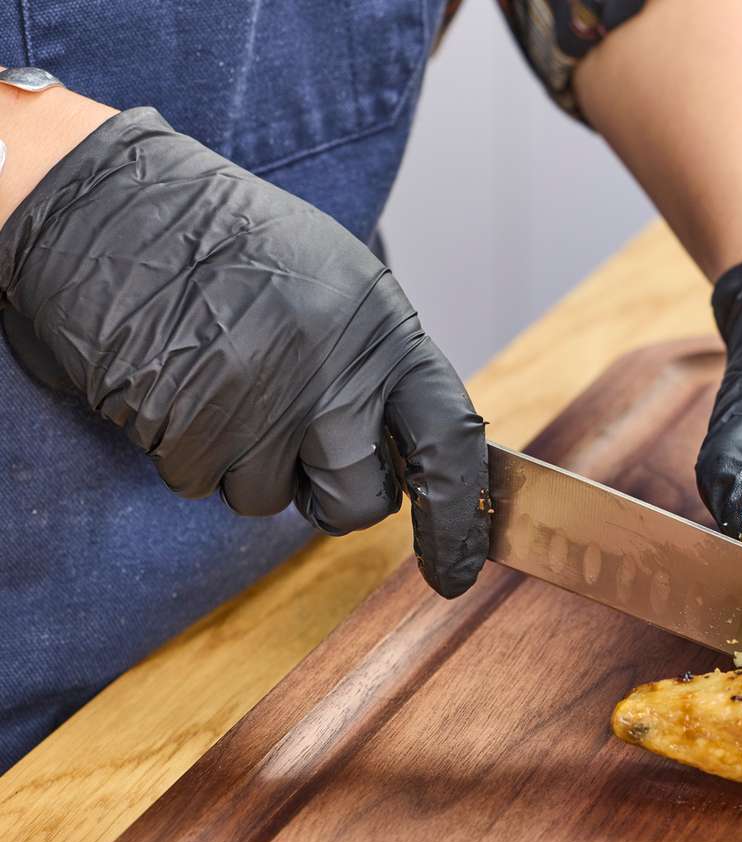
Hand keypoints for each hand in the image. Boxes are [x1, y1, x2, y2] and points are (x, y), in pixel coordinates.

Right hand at [0, 108, 489, 596]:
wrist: (116, 204)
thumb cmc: (230, 241)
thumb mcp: (338, 282)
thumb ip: (380, 366)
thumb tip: (413, 453)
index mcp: (384, 331)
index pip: (452, 443)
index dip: (458, 520)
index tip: (456, 570)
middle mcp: (334, 373)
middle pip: (362, 501)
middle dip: (335, 497)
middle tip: (301, 450)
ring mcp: (263, 406)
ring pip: (272, 501)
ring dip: (248, 465)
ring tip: (225, 385)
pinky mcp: (192, 428)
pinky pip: (203, 485)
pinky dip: (188, 452)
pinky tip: (182, 387)